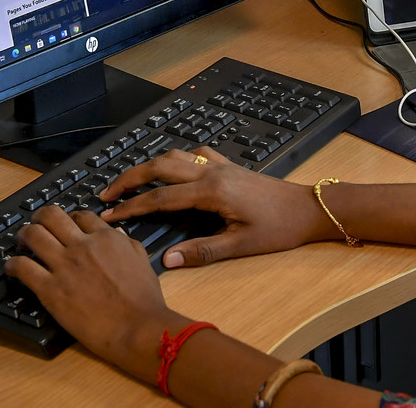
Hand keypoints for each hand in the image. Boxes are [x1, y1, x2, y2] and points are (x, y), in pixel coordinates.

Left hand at [5, 206, 180, 382]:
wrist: (136, 326)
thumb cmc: (144, 298)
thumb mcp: (142, 260)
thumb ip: (126, 242)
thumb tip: (115, 233)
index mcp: (106, 238)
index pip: (80, 215)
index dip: (70, 218)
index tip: (65, 226)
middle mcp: (82, 246)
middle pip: (51, 216)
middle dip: (41, 217)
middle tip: (36, 224)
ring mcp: (64, 266)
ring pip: (33, 235)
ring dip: (24, 235)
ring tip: (22, 241)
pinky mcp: (50, 289)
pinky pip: (22, 268)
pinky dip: (12, 265)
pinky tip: (12, 268)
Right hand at [98, 148, 328, 267]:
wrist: (309, 208)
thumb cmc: (279, 228)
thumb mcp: (240, 245)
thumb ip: (202, 251)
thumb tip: (166, 261)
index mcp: (211, 192)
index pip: (159, 198)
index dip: (130, 208)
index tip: (107, 218)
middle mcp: (212, 172)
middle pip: (160, 166)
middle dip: (129, 178)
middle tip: (106, 195)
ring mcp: (221, 166)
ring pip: (176, 156)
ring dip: (149, 166)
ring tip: (129, 182)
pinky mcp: (230, 167)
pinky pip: (196, 154)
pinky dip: (176, 159)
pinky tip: (172, 169)